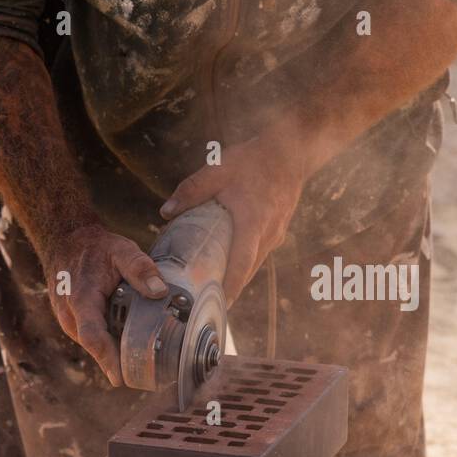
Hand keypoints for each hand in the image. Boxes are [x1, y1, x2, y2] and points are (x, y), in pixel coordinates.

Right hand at [37, 223, 168, 385]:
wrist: (67, 242)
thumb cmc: (96, 248)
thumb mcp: (121, 250)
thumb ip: (140, 268)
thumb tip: (160, 291)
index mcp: (82, 300)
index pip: (93, 336)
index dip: (107, 359)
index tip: (120, 378)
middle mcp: (71, 316)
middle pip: (96, 347)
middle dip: (118, 362)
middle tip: (147, 374)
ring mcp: (71, 321)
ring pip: (95, 344)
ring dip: (115, 353)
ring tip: (144, 362)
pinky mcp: (76, 322)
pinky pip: (94, 337)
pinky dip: (110, 342)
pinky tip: (131, 344)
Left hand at [160, 132, 306, 303]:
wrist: (292, 151)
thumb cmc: (254, 159)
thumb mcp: (218, 170)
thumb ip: (191, 191)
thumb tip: (165, 212)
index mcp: (252, 223)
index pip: (241, 264)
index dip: (230, 288)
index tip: (219, 306)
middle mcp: (267, 234)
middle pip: (248, 271)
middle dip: (230, 290)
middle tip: (209, 305)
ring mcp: (276, 233)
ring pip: (255, 264)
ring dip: (238, 277)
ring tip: (216, 290)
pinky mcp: (279, 229)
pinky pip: (261, 253)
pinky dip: (246, 262)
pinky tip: (231, 262)